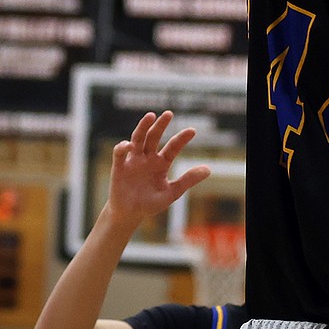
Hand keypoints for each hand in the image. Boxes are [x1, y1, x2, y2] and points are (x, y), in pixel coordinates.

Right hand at [105, 111, 210, 232]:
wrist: (129, 215)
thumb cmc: (150, 203)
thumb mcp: (171, 193)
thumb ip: (187, 180)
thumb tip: (208, 169)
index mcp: (161, 163)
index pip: (173, 147)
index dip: (182, 139)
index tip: (192, 131)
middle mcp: (148, 158)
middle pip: (154, 137)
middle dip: (161, 125)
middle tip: (169, 114)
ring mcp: (133, 161)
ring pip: (138, 139)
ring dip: (143, 127)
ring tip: (151, 116)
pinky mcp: (119, 167)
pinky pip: (120, 154)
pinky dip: (122, 147)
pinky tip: (128, 145)